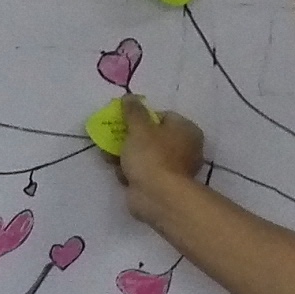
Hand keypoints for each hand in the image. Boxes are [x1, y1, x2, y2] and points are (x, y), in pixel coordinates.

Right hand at [111, 97, 205, 220]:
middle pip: (153, 137)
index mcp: (187, 130)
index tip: (125, 121)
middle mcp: (185, 149)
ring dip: (127, 155)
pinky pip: (144, 173)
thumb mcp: (139, 127)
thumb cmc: (152, 155)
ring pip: (146, 156)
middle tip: (113, 136)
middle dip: (130, 138)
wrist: (156, 196)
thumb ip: (133, 111)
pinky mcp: (162, 186)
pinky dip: (131, 172)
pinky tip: (117, 172)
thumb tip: (130, 97)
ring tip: (108, 155)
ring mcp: (174, 169)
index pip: (163, 116)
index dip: (142, 117)